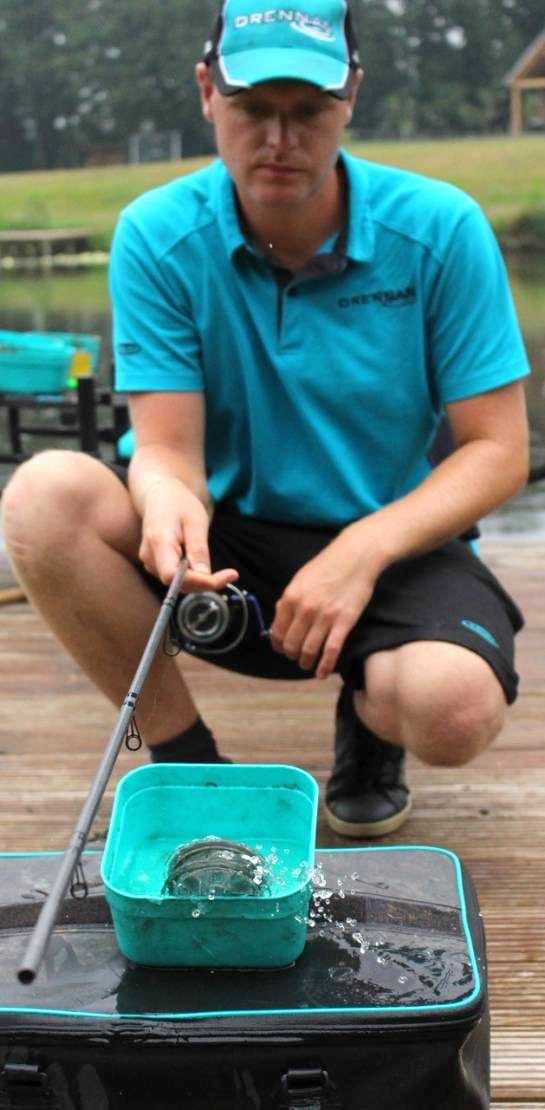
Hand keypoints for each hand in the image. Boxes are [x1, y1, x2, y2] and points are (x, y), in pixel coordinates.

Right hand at [138, 479, 237, 593]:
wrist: (159, 495)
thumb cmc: (178, 504)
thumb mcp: (195, 521)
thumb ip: (198, 549)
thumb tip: (205, 576)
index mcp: (158, 542)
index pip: (173, 576)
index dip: (198, 582)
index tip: (225, 578)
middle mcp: (149, 556)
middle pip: (177, 583)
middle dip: (204, 583)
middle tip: (230, 574)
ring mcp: (150, 562)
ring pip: (178, 583)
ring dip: (200, 581)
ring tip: (221, 571)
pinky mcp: (155, 565)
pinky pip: (176, 578)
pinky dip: (193, 576)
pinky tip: (204, 565)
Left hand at [269, 529, 379, 679]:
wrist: (355, 557)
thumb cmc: (327, 566)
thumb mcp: (300, 579)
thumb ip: (289, 600)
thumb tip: (279, 619)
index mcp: (291, 598)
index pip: (277, 632)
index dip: (278, 645)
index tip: (282, 649)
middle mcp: (305, 609)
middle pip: (291, 645)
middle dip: (292, 655)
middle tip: (297, 657)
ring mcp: (325, 617)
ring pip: (309, 651)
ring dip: (306, 663)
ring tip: (308, 666)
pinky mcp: (344, 622)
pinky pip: (331, 650)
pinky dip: (325, 666)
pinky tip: (322, 674)